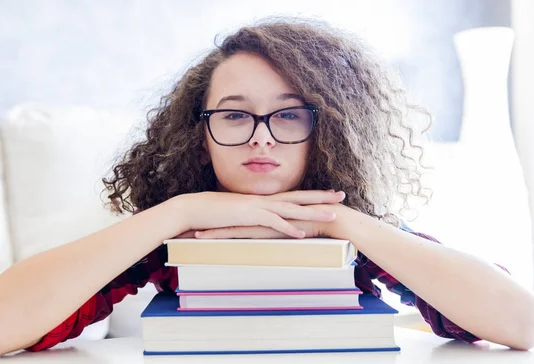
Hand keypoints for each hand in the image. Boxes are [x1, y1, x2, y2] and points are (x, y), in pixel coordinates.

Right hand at [171, 190, 344, 238]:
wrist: (192, 209)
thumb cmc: (212, 214)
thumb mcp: (236, 215)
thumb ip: (250, 217)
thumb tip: (259, 222)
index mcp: (261, 200)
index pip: (292, 196)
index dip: (311, 195)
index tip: (328, 194)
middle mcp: (263, 200)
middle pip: (298, 197)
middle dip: (321, 197)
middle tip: (341, 196)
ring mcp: (256, 207)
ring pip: (291, 208)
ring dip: (312, 212)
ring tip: (332, 215)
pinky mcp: (248, 216)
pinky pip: (272, 222)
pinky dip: (288, 228)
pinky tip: (302, 234)